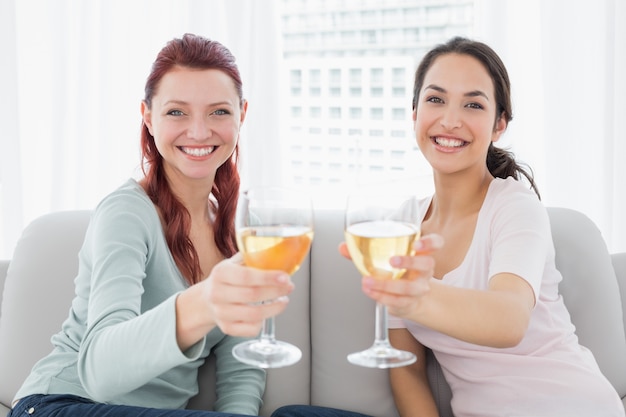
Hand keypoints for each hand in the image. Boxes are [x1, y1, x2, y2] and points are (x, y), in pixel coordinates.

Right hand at [176, 253, 294, 348]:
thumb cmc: (228, 278)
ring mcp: (220, 313)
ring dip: (274, 308)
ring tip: (284, 300)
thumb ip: (253, 258)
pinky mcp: (226, 328)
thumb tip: (279, 253)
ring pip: (254, 315)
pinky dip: (263, 322)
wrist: (206, 299)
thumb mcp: (235, 263)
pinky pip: (251, 329)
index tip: (285, 277)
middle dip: (276, 291)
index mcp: (221, 273)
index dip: (268, 278)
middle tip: (289, 287)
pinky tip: (268, 313)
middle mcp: (217, 294)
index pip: (246, 276)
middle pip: (252, 295)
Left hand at [339, 234, 442, 318]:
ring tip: (368, 281)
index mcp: (421, 253)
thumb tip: (343, 247)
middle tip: (392, 261)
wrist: (408, 300)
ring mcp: (419, 288)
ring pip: (411, 287)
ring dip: (388, 284)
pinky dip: (382, 296)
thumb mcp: (383, 258)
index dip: (430, 242)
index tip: (417, 243)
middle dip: (410, 262)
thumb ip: (362, 251)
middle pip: (427, 263)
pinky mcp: (410, 302)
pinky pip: (398, 301)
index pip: (436, 243)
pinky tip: (369, 291)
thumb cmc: (396, 273)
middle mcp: (424, 270)